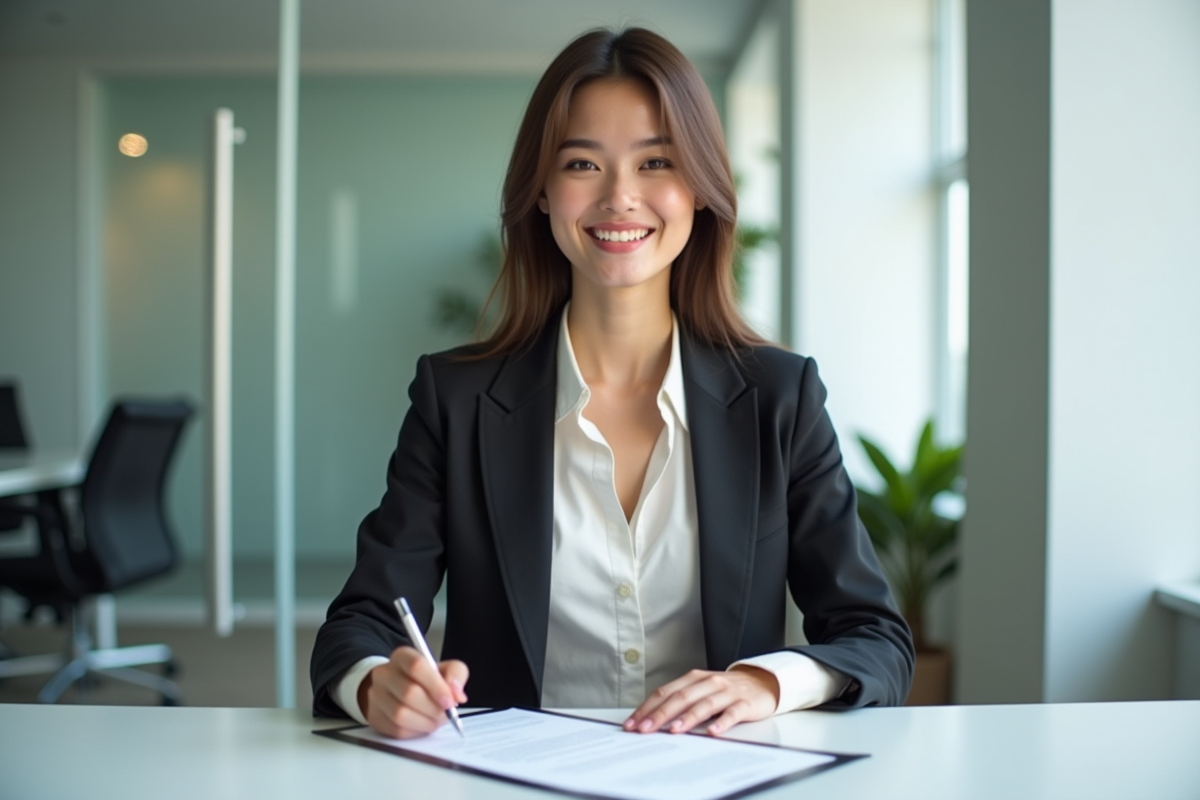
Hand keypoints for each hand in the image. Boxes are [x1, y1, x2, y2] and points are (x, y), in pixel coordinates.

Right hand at [359, 646, 468, 738]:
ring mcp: (376, 696)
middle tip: (446, 714)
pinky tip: (423, 724)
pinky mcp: (375, 717)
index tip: (450, 701)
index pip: (416, 666)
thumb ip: (456, 675)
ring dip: (425, 722)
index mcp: (402, 656)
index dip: (436, 686)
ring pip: (400, 714)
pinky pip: (396, 730)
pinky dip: (415, 731)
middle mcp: (384, 674)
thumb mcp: (445, 669)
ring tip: (436, 720)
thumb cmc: (426, 679)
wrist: (399, 689)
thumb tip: (457, 695)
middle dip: (433, 708)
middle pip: (408, 693)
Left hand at [624, 666, 779, 735]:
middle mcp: (708, 682)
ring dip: (688, 717)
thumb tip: (651, 719)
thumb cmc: (725, 689)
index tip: (632, 723)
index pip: (665, 692)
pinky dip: (722, 722)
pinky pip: (733, 713)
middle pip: (681, 697)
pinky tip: (713, 731)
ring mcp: (727, 692)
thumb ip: (680, 700)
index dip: (647, 707)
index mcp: (693, 678)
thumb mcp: (700, 690)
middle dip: (660, 714)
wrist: (762, 682)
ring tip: (674, 730)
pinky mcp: (745, 703)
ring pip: (705, 704)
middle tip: (645, 728)